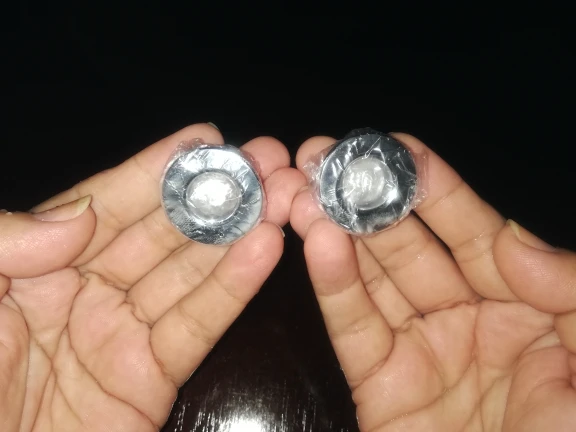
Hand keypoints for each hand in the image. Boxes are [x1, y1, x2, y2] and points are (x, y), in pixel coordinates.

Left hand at [0, 124, 305, 431]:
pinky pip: (197, 326)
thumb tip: (82, 215)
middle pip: (163, 233)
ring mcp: (124, 332)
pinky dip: (234, 289)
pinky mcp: (152, 378)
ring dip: (237, 234)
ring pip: (190, 273)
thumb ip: (8, 240)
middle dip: (213, 196)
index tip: (206, 138)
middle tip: (262, 163)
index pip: (109, 204)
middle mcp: (88, 290)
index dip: (158, 170)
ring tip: (279, 199)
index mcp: (41, 263)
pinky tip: (265, 250)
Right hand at [291, 133, 575, 430]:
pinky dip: (334, 288)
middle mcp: (470, 317)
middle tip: (326, 158)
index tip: (394, 147)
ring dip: (339, 234)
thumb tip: (510, 240)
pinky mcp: (381, 388)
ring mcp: (422, 351)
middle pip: (411, 246)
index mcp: (527, 303)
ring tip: (306, 193)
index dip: (433, 186)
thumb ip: (567, 287)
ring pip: (374, 280)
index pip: (473, 229)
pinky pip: (355, 331)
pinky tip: (316, 246)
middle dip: (369, 200)